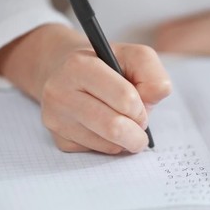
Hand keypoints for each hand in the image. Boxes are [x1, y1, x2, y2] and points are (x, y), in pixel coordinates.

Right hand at [0, 24, 170, 153]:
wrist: (66, 71)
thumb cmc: (108, 65)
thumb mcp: (134, 57)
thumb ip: (152, 74)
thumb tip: (153, 98)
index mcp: (79, 66)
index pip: (125, 99)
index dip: (141, 106)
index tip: (141, 105)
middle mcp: (60, 92)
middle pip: (114, 127)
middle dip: (137, 131)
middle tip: (140, 125)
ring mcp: (56, 118)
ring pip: (107, 144)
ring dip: (125, 139)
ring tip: (124, 123)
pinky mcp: (59, 139)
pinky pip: (96, 152)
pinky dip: (111, 144)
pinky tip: (105, 128)